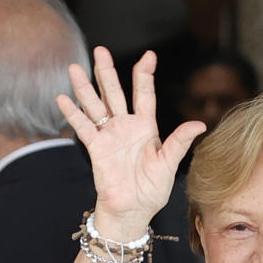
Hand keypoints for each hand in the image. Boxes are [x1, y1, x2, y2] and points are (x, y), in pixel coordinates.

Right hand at [56, 48, 205, 241]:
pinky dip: (72, 114)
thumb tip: (199, 124)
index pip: (144, 95)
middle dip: (107, 72)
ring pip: (95, 106)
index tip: (148, 55)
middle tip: (100, 50)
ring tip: (74, 68)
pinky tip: (63, 99)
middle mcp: (126, 127)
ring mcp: (109, 136)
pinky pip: (83, 128)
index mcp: (146, 128)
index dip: (145, 75)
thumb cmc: (152, 190)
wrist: (132, 211)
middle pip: (115, 93)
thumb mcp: (169, 164)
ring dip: (85, 88)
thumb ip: (180, 142)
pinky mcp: (96, 148)